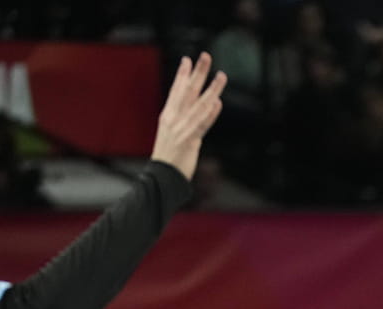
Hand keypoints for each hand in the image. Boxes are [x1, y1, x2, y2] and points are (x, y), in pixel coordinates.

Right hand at [151, 53, 227, 180]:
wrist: (161, 178)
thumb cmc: (169, 159)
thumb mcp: (173, 136)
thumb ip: (186, 124)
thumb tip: (200, 117)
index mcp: (168, 117)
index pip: (176, 91)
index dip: (182, 75)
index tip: (188, 60)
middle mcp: (174, 119)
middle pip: (188, 91)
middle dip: (198, 73)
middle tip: (206, 56)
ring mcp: (181, 129)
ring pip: (199, 105)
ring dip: (212, 89)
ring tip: (221, 76)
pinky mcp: (189, 141)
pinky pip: (201, 125)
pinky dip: (210, 114)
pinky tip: (217, 103)